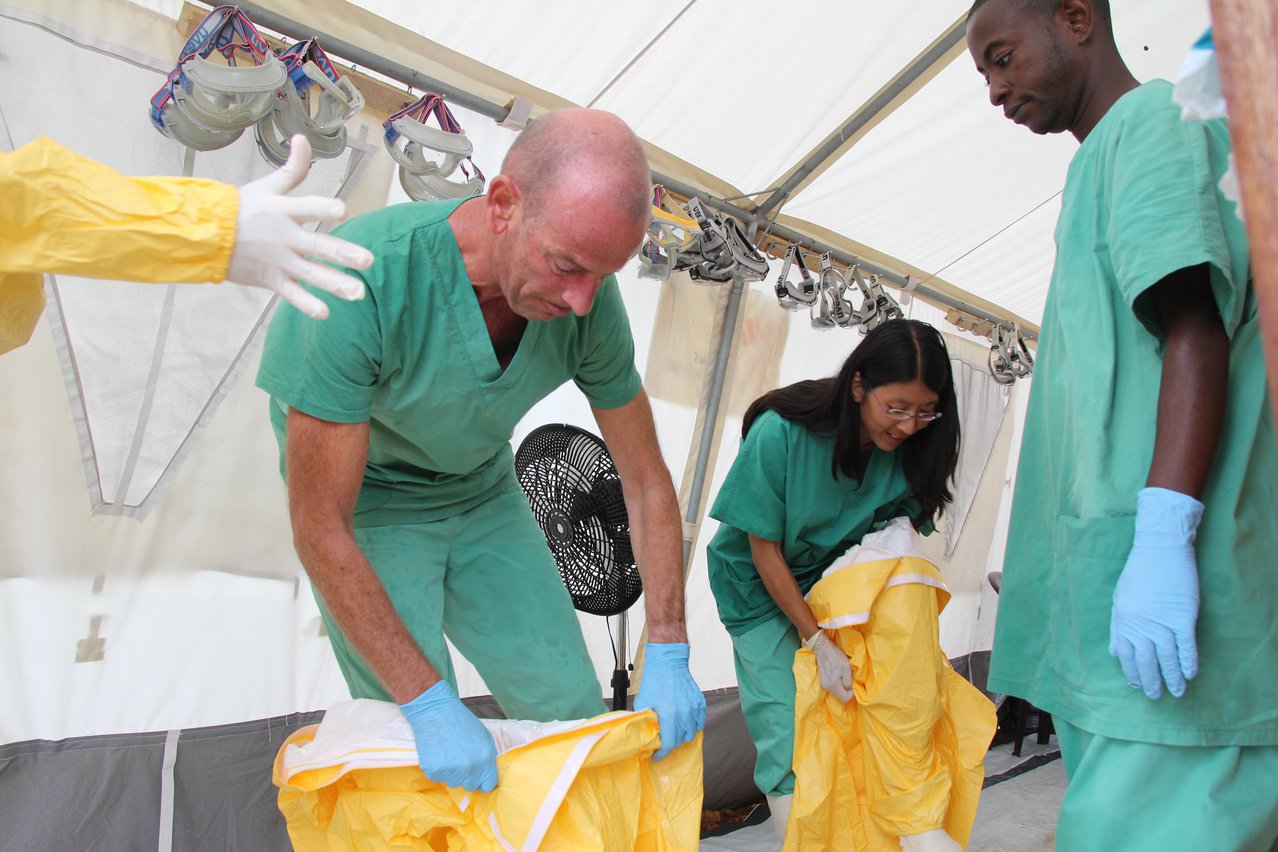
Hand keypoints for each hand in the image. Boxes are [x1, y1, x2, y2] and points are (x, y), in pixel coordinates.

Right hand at [226, 134, 373, 318]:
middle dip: (343, 253)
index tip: (342, 210)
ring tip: (358, 293)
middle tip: (367, 261)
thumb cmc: (240, 207)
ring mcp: (278, 260)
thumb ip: (293, 168)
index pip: (306, 206)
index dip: (323, 207)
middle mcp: (284, 236)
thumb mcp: (267, 185)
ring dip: (334, 284)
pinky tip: (325, 313)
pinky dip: (306, 304)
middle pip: (317, 245)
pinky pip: (291, 294)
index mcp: (283, 210)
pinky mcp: (271, 279)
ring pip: (310, 274)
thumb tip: (303, 138)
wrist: (204, 235)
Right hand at [399, 681, 498, 790]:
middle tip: (460, 759)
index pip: (488, 785)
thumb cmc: (461, 721)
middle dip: (467, 777)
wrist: (436, 711)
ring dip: (452, 773)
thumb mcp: (484, 737)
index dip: (483, 781)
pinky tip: (438, 754)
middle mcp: (470, 768)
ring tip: (448, 753)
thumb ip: (488, 758)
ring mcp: (451, 771)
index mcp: (485, 759)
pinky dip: (438, 770)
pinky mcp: (434, 771)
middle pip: (470, 786)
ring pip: (453, 783)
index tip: (478, 777)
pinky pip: (438, 779)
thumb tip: (487, 775)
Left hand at [634, 642, 705, 759]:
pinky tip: (683, 722)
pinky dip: (692, 725)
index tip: (656, 756)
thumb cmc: (654, 681)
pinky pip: (699, 722)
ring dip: (682, 735)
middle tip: (662, 741)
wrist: (668, 662)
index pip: (669, 744)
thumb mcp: (643, 703)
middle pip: (680, 740)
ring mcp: (694, 708)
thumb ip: (645, 721)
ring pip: (691, 733)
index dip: (661, 753)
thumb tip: (644, 735)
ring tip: (673, 731)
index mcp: (669, 715)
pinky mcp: (700, 703)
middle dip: (670, 744)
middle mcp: (684, 713)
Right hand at [804, 629, 852, 702]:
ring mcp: (823, 684)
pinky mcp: (822, 680)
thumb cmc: (836, 657)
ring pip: (836, 691)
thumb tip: (849, 689)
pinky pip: (832, 686)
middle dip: (847, 690)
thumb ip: (848, 682)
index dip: (852, 693)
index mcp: (833, 685)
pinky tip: (838, 674)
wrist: (823, 648)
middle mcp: (827, 687)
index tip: (853, 684)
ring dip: (842, 685)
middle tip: (849, 678)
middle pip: (840, 696)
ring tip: (843, 675)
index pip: (845, 699)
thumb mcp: (846, 669)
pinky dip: (837, 683)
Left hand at [1109, 487, 1204, 699]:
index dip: (1132, 673)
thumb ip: (1117, 627)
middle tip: (1156, 696)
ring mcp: (1163, 621)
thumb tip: (1114, 652)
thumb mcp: (1120, 599)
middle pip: (1146, 661)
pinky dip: (1188, 661)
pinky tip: (1191, 674)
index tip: (1138, 686)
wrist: (1160, 550)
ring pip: (1168, 657)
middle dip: (1151, 681)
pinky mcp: (1183, 617)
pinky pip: (1186, 645)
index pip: (1126, 655)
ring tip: (1176, 692)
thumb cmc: (1138, 573)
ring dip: (1172, 677)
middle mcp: (1141, 625)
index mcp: (1123, 621)